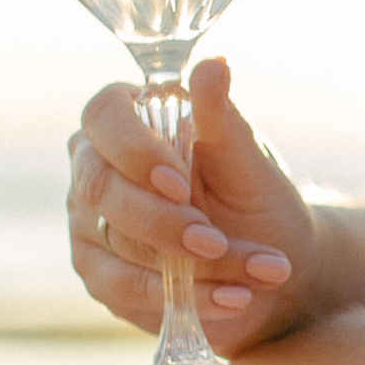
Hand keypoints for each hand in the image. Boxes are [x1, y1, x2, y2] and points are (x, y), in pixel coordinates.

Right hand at [68, 58, 314, 348]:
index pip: (103, 116)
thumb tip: (215, 65)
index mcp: (128, 120)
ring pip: (116, 244)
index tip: (179, 183)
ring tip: (258, 272)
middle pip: (99, 188)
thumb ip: (223, 118)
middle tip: (216, 242)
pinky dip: (185, 299)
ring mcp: (90, 224)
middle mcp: (95, 167)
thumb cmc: (257, 199)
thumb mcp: (249, 161)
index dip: (134, 150)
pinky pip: (125, 290)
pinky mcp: (101, 275)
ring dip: (190, 266)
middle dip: (161, 221)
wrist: (273, 261)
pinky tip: (234, 300)